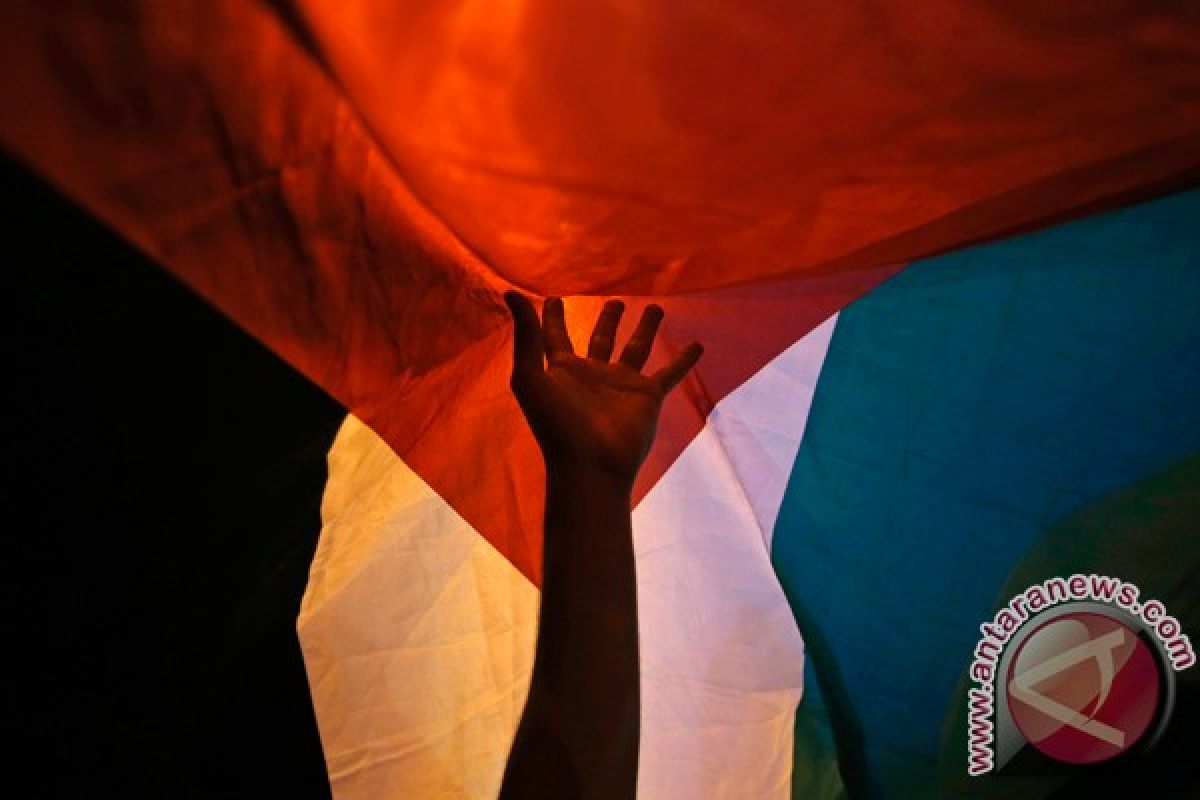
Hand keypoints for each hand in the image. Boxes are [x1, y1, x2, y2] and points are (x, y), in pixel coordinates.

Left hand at [505, 291, 702, 483]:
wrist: (591, 464)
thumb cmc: (555, 424)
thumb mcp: (530, 376)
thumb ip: (525, 334)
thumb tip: (512, 293)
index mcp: (562, 370)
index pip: (555, 337)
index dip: (553, 318)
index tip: (556, 299)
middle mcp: (592, 374)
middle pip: (601, 339)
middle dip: (607, 321)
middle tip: (615, 302)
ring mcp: (621, 385)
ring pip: (636, 348)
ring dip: (646, 329)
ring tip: (656, 308)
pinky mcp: (646, 396)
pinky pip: (669, 374)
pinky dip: (684, 361)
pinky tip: (698, 345)